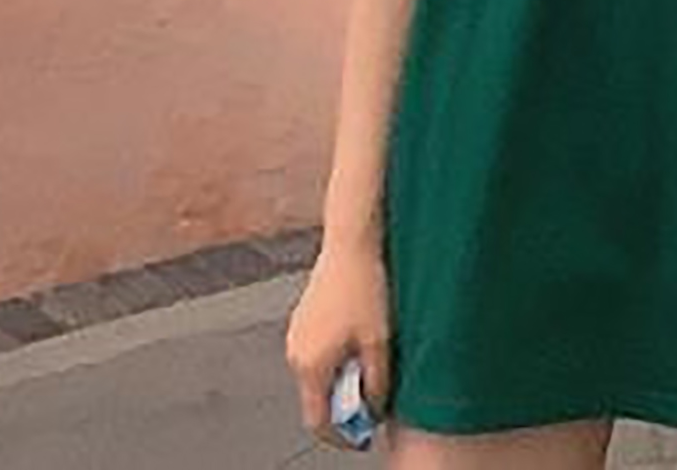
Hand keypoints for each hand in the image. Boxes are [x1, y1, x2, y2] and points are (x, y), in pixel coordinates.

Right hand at [284, 241, 391, 448]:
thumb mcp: (380, 341)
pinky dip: (337, 355)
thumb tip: (373, 408)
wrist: (353, 241)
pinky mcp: (303, 317)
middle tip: (375, 391)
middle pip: (317, 397)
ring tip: (371, 357)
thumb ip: (376, 382)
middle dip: (345, 401)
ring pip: (319, 373)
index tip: (363, 435)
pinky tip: (360, 336)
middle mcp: (295, 354)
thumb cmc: (366, 286)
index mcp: (310, 366)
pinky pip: (318, 350)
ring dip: (343, 376)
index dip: (342, 435)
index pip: (318, 421)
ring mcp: (296, 334)